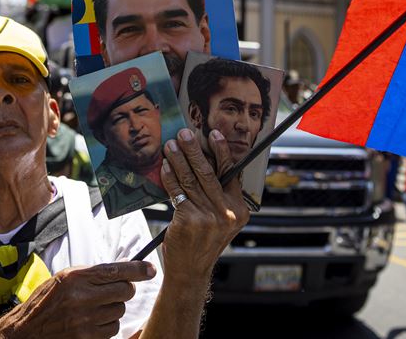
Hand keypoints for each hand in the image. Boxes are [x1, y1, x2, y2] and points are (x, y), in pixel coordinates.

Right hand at [0, 261, 155, 337]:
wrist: (26, 330)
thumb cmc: (46, 301)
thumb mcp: (65, 278)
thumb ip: (92, 274)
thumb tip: (125, 270)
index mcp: (77, 277)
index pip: (117, 270)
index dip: (139, 270)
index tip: (151, 270)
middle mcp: (82, 297)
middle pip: (126, 292)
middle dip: (123, 291)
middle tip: (111, 292)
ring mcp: (85, 320)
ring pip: (120, 312)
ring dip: (112, 311)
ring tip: (93, 310)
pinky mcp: (86, 337)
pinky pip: (112, 330)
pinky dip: (106, 326)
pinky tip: (90, 323)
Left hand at [160, 128, 249, 280]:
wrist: (190, 271)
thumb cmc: (203, 242)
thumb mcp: (221, 220)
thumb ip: (219, 196)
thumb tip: (205, 162)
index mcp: (240, 210)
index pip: (231, 173)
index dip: (222, 151)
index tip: (214, 134)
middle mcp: (227, 213)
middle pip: (209, 173)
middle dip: (195, 150)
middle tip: (185, 134)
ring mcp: (208, 218)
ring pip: (191, 180)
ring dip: (179, 160)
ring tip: (170, 146)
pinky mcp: (189, 221)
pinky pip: (177, 192)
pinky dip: (170, 177)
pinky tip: (165, 167)